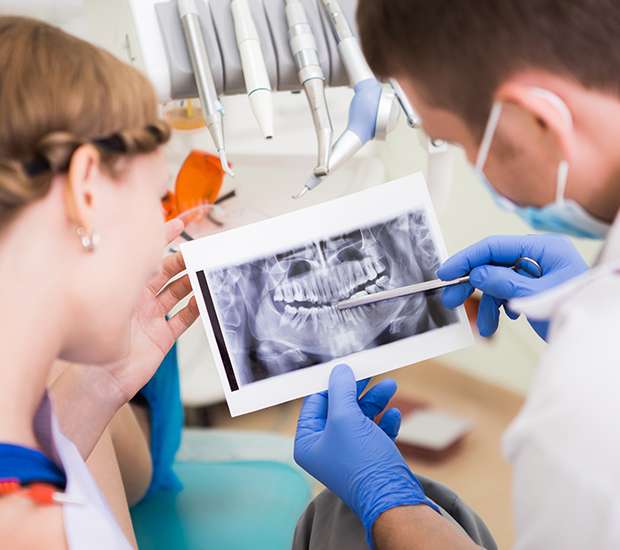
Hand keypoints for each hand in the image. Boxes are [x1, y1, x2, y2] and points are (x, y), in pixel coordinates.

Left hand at [99, 219, 198, 401]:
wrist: (99, 379)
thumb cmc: (96, 341)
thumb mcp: (113, 299)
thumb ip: (132, 275)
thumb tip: (148, 250)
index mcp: (123, 286)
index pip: (146, 256)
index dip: (163, 238)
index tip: (181, 223)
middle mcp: (138, 300)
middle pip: (166, 273)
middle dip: (183, 260)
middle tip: (199, 251)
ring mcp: (152, 318)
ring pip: (177, 293)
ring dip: (192, 283)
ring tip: (206, 272)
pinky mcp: (162, 337)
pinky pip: (183, 319)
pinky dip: (195, 309)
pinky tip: (203, 300)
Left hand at [294, 365, 438, 545]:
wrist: (393, 500)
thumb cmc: (362, 462)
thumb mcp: (345, 418)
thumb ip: (340, 390)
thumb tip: (339, 370)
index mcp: (309, 442)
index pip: (315, 402)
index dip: (331, 383)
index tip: (348, 367)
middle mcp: (326, 448)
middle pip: (339, 407)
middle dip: (357, 390)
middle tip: (371, 372)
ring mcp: (349, 454)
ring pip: (360, 417)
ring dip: (375, 401)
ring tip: (390, 386)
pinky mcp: (370, 459)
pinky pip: (374, 432)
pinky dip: (384, 421)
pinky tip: (395, 415)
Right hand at [437, 235, 587, 339]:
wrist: (596, 340)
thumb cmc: (577, 312)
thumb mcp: (537, 297)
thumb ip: (504, 283)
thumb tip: (476, 274)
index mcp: (544, 249)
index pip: (495, 247)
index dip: (467, 259)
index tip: (445, 273)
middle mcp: (540, 257)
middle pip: (493, 264)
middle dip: (472, 284)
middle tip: (451, 300)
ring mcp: (538, 273)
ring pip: (498, 282)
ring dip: (487, 305)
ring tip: (484, 327)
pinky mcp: (536, 289)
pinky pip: (508, 293)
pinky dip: (499, 308)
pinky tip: (500, 322)